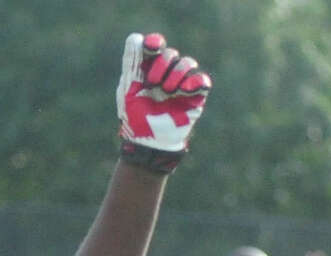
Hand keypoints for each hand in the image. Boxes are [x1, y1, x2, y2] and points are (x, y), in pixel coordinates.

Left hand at [116, 32, 210, 173]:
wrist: (148, 144)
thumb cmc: (135, 119)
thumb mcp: (128, 91)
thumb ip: (131, 64)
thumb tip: (135, 38)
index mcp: (149, 71)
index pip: (156, 47)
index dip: (155, 44)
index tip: (151, 47)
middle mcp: (167, 74)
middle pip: (171, 54)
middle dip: (162, 65)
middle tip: (153, 84)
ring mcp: (182, 85)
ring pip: (187, 63)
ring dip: (176, 74)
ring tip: (167, 92)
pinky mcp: (195, 97)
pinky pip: (202, 81)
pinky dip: (195, 82)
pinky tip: (184, 90)